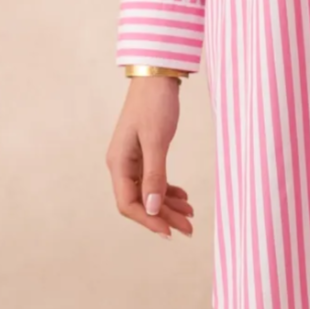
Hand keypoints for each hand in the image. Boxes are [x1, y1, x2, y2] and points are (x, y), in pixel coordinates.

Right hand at [105, 76, 195, 238]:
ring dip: (168, 205)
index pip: (128, 204)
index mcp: (118, 163)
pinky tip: (183, 196)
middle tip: (189, 229)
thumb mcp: (157, 141)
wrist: (157, 76)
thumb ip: (154, 176)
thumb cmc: (155, 105)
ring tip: (190, 215)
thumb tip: (151, 209)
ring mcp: (133, 159)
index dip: (149, 220)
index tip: (171, 232)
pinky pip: (154, 179)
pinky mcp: (144, 152)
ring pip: (148, 192)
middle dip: (164, 216)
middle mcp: (122, 164)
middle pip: (140, 202)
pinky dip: (168, 190)